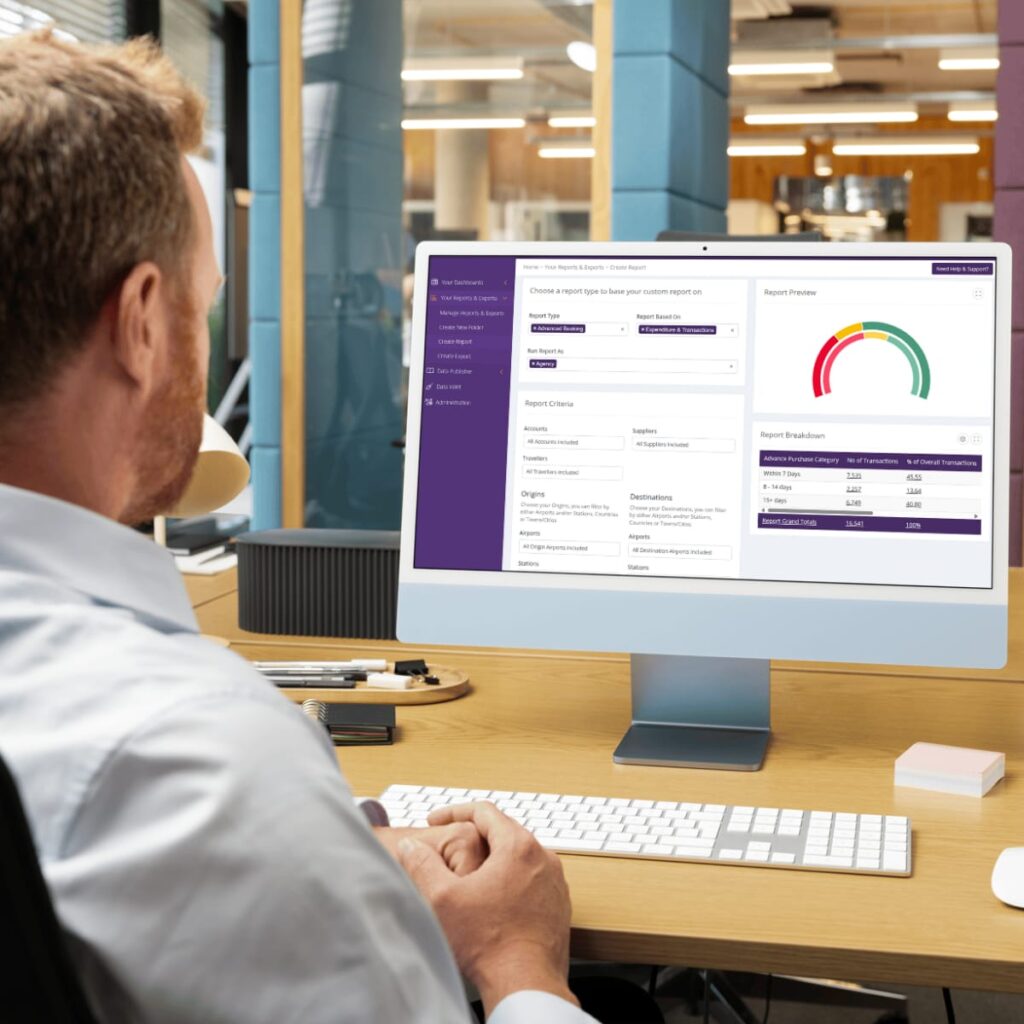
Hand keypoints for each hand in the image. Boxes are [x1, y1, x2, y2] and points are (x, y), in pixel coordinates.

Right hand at [397, 802, 578, 1017]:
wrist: (526, 984)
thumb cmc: (490, 944)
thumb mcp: (442, 899)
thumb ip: (422, 864)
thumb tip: (411, 846)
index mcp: (519, 847)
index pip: (484, 811)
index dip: (453, 812)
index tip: (435, 822)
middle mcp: (544, 859)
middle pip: (504, 832)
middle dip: (473, 836)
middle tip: (449, 847)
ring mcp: (555, 883)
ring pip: (520, 858)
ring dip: (493, 861)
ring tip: (469, 875)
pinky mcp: (558, 906)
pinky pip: (532, 881)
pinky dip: (511, 882)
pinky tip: (493, 901)